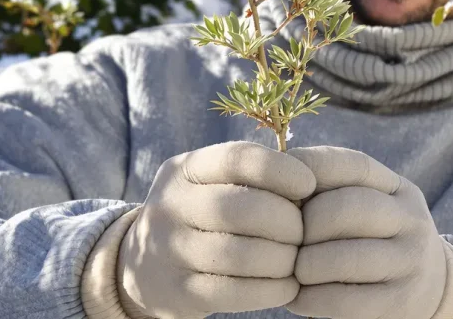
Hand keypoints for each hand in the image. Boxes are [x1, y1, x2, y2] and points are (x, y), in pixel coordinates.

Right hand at [117, 141, 315, 318]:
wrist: (142, 265)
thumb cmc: (200, 215)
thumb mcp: (210, 183)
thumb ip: (250, 177)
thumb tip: (310, 183)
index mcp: (183, 169)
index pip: (237, 158)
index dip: (281, 170)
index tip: (308, 185)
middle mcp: (170, 205)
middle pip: (242, 209)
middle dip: (286, 222)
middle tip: (303, 232)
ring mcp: (168, 250)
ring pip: (239, 255)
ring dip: (282, 260)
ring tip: (295, 260)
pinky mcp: (176, 292)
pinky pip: (234, 292)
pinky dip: (271, 290)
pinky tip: (287, 286)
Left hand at [285, 146, 449, 318]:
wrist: (435, 289)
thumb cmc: (378, 240)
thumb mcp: (371, 205)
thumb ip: (333, 190)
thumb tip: (274, 185)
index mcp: (398, 188)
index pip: (352, 164)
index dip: (310, 168)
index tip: (279, 185)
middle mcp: (411, 220)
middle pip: (346, 208)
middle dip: (304, 226)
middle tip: (285, 240)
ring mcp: (410, 262)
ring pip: (344, 257)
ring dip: (306, 265)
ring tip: (294, 270)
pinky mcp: (400, 303)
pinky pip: (345, 299)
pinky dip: (311, 298)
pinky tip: (299, 297)